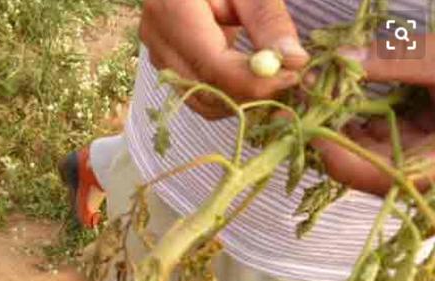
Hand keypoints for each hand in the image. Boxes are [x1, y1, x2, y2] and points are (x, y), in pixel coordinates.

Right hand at [139, 0, 309, 118]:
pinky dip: (230, 96)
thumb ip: (269, 21)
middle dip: (251, 94)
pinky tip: (256, 80)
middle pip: (206, 89)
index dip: (253, 80)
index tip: (292, 77)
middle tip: (291, 81)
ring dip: (242, 100)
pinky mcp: (167, 65)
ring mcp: (158, 55)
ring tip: (277, 81)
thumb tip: (294, 62)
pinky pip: (199, 95)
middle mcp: (157, 38)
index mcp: (171, 8)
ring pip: (202, 100)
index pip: (212, 65)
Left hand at [314, 35, 434, 195]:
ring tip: (321, 89)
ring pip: (364, 151)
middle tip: (304, 95)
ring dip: (340, 122)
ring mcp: (418, 164)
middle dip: (327, 129)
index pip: (361, 172)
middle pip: (356, 163)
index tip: (301, 111)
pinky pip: (380, 139)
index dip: (324, 144)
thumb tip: (339, 57)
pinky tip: (346, 94)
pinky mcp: (418, 148)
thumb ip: (397, 60)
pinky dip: (361, 117)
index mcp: (430, 171)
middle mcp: (420, 177)